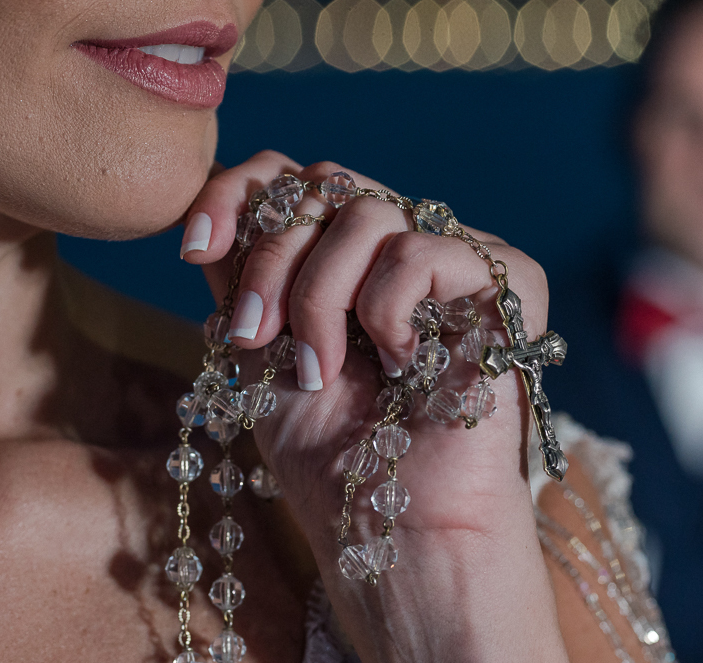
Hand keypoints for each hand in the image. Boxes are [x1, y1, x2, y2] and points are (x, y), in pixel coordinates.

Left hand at [181, 150, 566, 662]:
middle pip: (325, 182)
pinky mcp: (508, 283)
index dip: (238, 192)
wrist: (392, 527)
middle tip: (255, 335)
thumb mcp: (259, 352)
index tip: (194, 248)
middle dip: (271, 259)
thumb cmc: (331, 454)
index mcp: (347, 254)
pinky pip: (426, 250)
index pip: (292, 175)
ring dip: (322, 296)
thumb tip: (213, 211)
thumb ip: (240, 276)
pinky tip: (402, 363)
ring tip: (323, 369)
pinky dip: (390, 308)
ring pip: (368, 211)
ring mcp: (457, 256)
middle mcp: (402, 243)